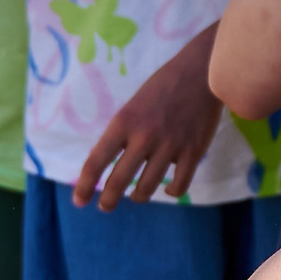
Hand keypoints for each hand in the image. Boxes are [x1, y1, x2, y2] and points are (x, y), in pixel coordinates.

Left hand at [75, 28, 221, 208]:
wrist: (201, 73)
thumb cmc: (163, 86)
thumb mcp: (133, 106)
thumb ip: (123, 134)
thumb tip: (112, 165)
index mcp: (124, 122)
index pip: (97, 160)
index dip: (84, 185)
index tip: (79, 201)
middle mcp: (144, 137)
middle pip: (119, 180)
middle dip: (108, 200)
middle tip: (105, 207)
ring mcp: (170, 146)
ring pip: (147, 187)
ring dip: (138, 196)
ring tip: (136, 195)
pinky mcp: (193, 151)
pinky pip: (180, 184)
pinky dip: (172, 191)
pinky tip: (168, 189)